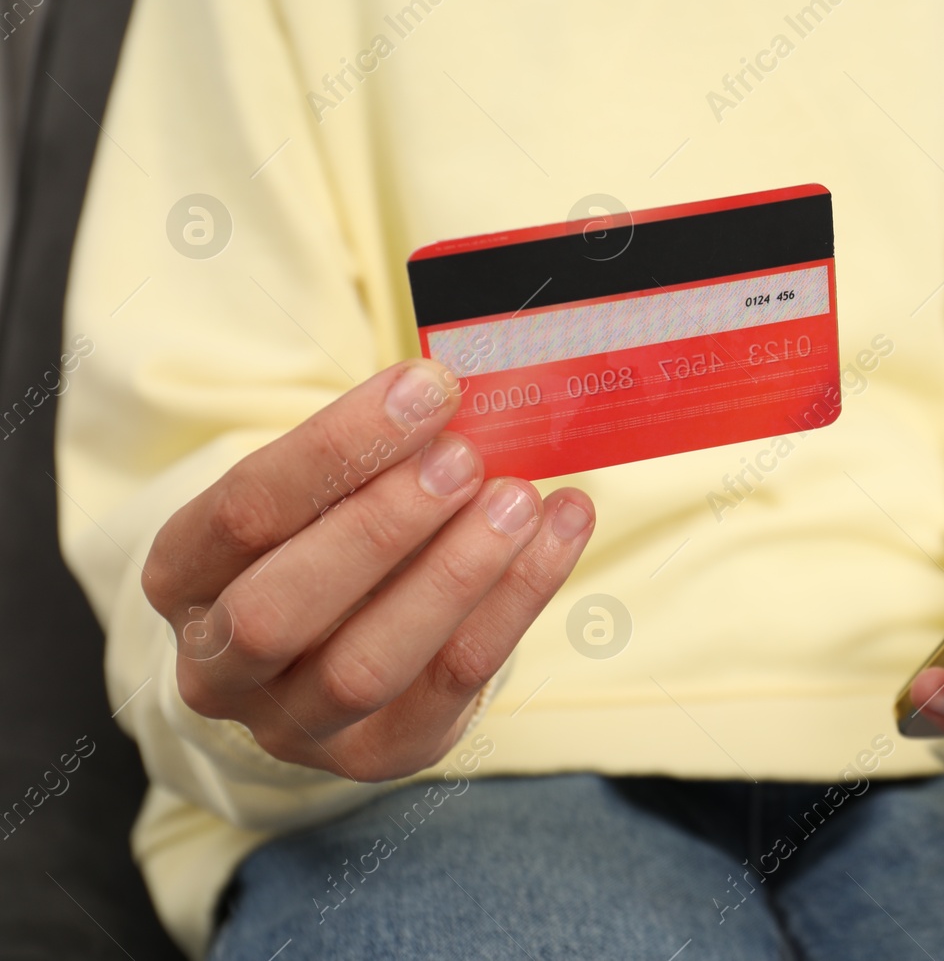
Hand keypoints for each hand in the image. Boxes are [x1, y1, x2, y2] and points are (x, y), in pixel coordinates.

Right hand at [141, 360, 594, 781]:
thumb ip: (369, 454)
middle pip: (280, 607)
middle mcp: (219, 667)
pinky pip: (453, 681)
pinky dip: (518, 599)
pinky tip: (560, 531)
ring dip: (456, 573)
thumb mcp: (320, 494)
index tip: (425, 390)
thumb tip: (454, 396)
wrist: (332, 654)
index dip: (335, 448)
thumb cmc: (328, 541)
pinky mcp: (382, 752)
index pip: (242, 511)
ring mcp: (296, 725)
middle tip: (464, 457)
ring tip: (520, 498)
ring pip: (367, 662)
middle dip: (381, 525)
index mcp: (184, 578)